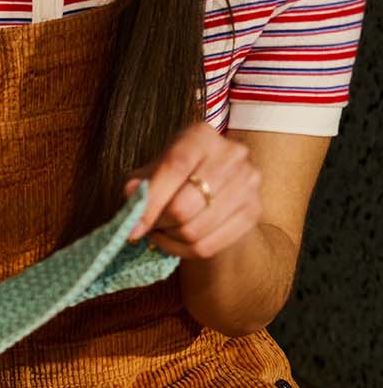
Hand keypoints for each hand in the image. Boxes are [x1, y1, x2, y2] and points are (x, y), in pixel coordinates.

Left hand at [127, 122, 263, 259]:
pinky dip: (183, 250)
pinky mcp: (255, 211)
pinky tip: (176, 241)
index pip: (176, 167)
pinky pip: (207, 246)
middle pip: (185, 206)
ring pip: (194, 231)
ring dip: (169, 238)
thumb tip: (133, 192)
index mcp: (201, 136)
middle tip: (148, 227)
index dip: (151, 201)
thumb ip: (139, 183)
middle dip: (159, 224)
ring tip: (162, 231)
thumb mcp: (151, 174)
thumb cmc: (174, 179)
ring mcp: (249, 183)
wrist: (214, 192)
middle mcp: (232, 154)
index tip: (133, 228)